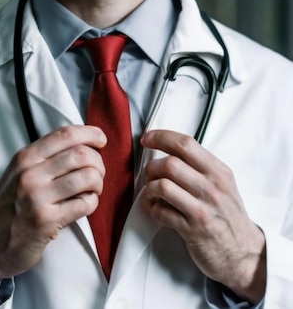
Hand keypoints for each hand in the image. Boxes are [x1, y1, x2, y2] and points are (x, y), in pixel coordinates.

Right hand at [0, 125, 105, 291]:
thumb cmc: (10, 206)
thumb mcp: (19, 172)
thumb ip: (45, 156)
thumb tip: (83, 141)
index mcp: (25, 157)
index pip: (66, 134)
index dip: (90, 133)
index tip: (101, 140)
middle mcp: (30, 173)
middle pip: (81, 154)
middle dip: (98, 162)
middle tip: (97, 173)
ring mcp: (37, 197)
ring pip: (87, 177)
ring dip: (98, 183)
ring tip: (92, 190)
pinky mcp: (46, 221)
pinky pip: (84, 204)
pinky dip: (92, 203)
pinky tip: (84, 205)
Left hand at [141, 129, 265, 302]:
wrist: (244, 253)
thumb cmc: (228, 215)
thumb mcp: (223, 184)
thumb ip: (200, 166)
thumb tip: (167, 149)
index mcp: (219, 172)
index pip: (185, 144)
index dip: (161, 137)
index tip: (147, 138)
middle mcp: (212, 188)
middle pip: (170, 164)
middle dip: (152, 167)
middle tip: (150, 174)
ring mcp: (203, 210)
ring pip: (163, 186)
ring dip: (149, 188)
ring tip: (152, 193)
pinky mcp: (193, 231)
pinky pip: (162, 212)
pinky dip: (152, 209)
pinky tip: (156, 209)